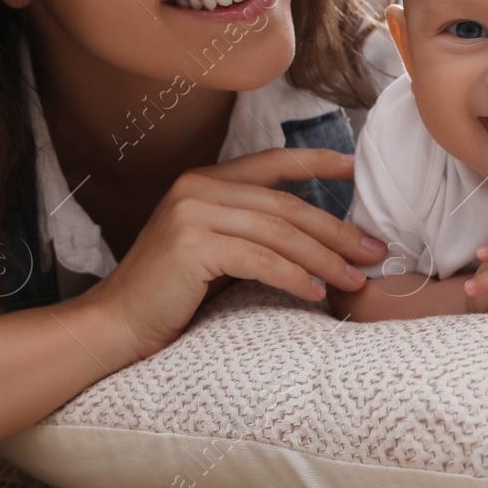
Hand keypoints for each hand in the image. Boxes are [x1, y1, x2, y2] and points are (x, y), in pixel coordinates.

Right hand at [81, 148, 384, 362]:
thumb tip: (316, 236)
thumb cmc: (169, 295)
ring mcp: (191, 213)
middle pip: (284, 204)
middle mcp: (196, 188)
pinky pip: (259, 259)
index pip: (271, 162)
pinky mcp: (191, 246)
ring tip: (356, 279)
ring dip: (324, 257)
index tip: (355, 169)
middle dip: (335, 229)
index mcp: (203, 181)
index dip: (316, 162)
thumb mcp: (214, 249)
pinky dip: (294, 277)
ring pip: (278, 232)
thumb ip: (252, 231)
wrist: (114, 325)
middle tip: (373, 250)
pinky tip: (317, 293)